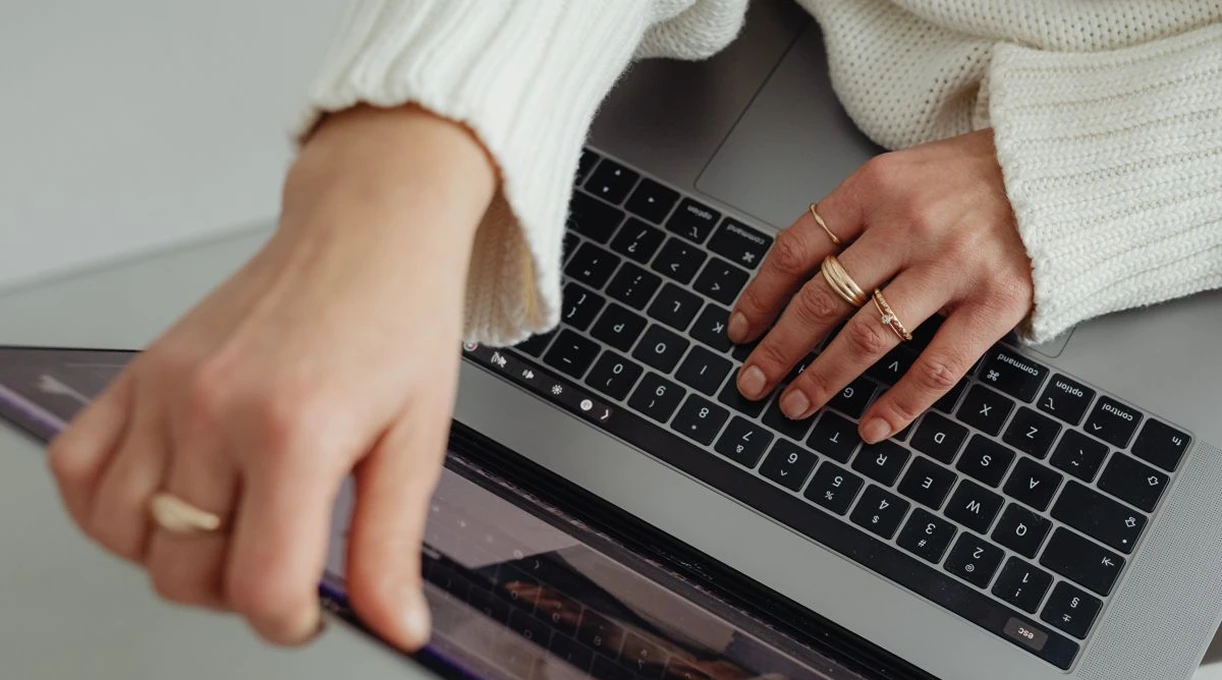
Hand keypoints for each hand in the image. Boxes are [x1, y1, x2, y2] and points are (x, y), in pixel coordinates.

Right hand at [47, 105, 496, 648]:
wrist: (367, 234)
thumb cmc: (397, 320)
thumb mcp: (417, 441)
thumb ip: (391, 546)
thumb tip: (396, 628)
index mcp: (295, 431)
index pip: (261, 585)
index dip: (290, 624)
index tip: (311, 613)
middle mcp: (216, 409)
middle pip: (186, 573)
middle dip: (239, 594)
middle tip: (286, 562)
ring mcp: (167, 388)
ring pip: (124, 536)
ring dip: (175, 558)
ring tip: (233, 530)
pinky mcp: (141, 371)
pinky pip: (77, 468)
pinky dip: (106, 507)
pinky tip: (165, 500)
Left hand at [729, 129, 1031, 441]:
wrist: (1065, 164)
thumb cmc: (975, 176)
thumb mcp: (902, 176)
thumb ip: (854, 221)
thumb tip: (796, 282)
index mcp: (875, 187)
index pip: (796, 250)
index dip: (761, 297)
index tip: (740, 330)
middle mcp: (908, 223)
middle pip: (822, 299)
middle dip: (779, 349)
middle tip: (753, 382)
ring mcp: (953, 263)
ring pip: (868, 335)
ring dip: (823, 378)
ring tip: (795, 405)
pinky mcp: (997, 300)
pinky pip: (936, 365)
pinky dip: (899, 403)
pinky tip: (871, 426)